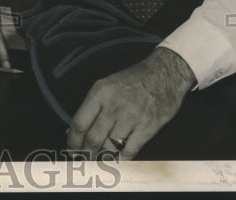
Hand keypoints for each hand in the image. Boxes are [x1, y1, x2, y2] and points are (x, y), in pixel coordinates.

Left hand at [66, 46, 194, 159]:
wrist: (164, 73)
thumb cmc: (133, 79)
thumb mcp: (107, 85)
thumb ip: (92, 106)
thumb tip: (75, 131)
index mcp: (100, 93)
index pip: (80, 123)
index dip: (73, 141)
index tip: (71, 149)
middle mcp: (114, 105)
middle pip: (93, 138)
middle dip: (85, 153)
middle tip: (83, 160)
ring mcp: (131, 117)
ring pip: (110, 147)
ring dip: (101, 158)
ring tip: (97, 161)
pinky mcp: (147, 128)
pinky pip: (129, 151)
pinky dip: (121, 160)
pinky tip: (116, 161)